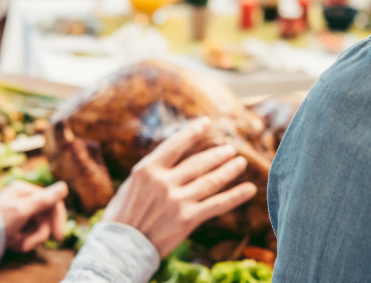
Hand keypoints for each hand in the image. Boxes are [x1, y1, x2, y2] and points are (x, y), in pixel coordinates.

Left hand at [0, 180, 68, 251]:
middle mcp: (26, 199)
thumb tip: (64, 186)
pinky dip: (23, 241)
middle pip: (46, 218)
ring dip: (29, 239)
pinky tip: (13, 243)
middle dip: (38, 234)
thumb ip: (44, 200)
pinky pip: (30, 234)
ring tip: (16, 244)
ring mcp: (22, 213)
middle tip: (28, 245)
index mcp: (26, 191)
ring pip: (39, 229)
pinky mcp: (19, 225)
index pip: (52, 202)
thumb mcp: (22, 211)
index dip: (58, 219)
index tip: (58, 237)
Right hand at [103, 117, 258, 257]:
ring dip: (229, 170)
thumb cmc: (122, 217)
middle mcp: (164, 182)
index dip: (192, 132)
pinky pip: (217, 205)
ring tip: (240, 163)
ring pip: (211, 180)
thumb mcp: (131, 185)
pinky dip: (235, 196)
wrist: (121, 248)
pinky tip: (249, 189)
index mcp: (147, 170)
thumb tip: (169, 158)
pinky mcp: (188, 219)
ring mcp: (177, 200)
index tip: (205, 122)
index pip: (176, 144)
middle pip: (198, 163)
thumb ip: (152, 171)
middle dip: (217, 154)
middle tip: (230, 149)